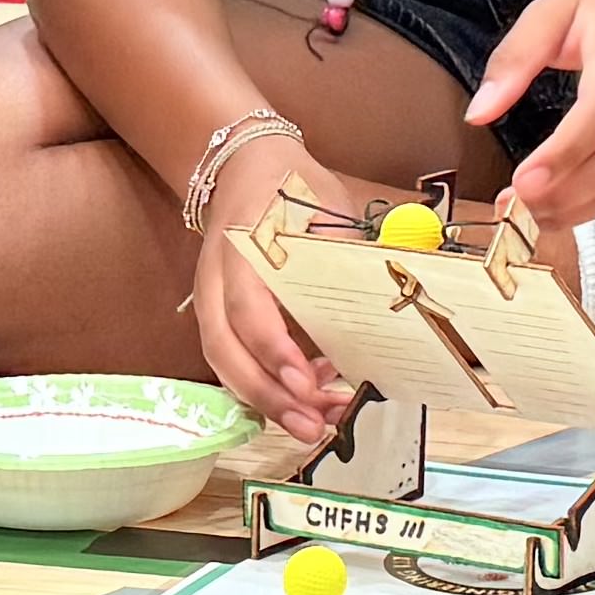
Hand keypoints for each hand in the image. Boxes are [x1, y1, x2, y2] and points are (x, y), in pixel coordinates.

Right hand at [191, 135, 405, 440]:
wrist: (243, 166)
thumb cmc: (290, 185)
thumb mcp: (326, 206)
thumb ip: (343, 254)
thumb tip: (384, 299)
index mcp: (242, 250)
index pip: (250, 312)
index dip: (277, 352)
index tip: (308, 384)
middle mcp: (215, 282)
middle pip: (227, 353)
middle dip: (270, 397)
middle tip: (314, 427)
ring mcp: (209, 302)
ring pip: (225, 365)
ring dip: (267, 401)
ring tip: (314, 426)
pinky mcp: (217, 317)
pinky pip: (231, 362)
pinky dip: (262, 387)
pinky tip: (303, 399)